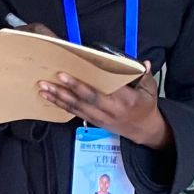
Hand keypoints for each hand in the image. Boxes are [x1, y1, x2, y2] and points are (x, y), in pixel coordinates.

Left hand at [39, 66, 170, 149]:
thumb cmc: (146, 107)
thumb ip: (145, 76)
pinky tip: (50, 98)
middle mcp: (110, 110)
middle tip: (52, 79)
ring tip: (43, 88)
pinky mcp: (95, 121)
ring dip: (59, 98)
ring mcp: (101, 117)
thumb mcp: (150, 90)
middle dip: (67, 89)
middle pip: (86, 100)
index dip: (84, 84)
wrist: (144, 130)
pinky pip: (76, 113)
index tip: (70, 74)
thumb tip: (144, 63)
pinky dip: (61, 105)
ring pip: (77, 107)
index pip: (101, 91)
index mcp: (124, 100)